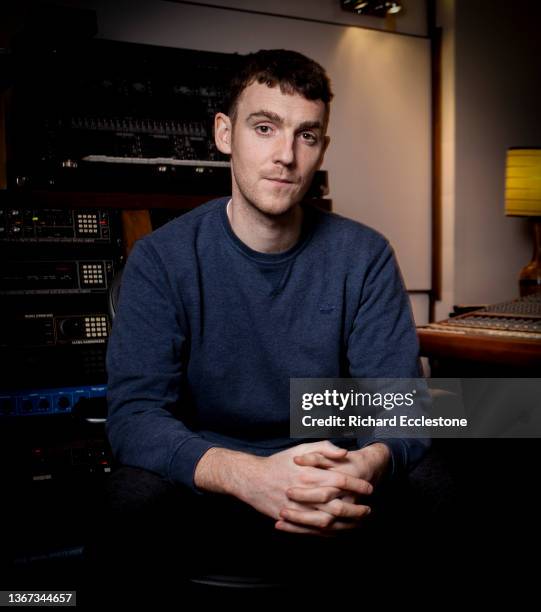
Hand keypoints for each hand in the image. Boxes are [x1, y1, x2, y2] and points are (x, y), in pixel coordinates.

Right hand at [237, 441, 372, 525]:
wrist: (253, 479)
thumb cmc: (280, 462)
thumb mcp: (301, 449)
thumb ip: (324, 448)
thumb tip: (344, 451)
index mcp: (310, 474)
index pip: (341, 481)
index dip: (357, 485)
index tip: (369, 488)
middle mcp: (305, 493)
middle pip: (337, 505)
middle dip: (356, 508)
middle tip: (368, 509)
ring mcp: (298, 509)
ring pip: (327, 521)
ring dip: (346, 524)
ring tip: (358, 522)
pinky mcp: (291, 520)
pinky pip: (313, 530)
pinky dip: (329, 533)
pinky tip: (339, 531)